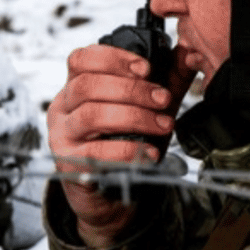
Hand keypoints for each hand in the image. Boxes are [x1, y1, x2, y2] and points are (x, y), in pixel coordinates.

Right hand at [46, 44, 189, 247]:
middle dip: (132, 90)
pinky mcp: (68, 164)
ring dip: (133, 117)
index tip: (146, 68)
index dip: (112, 58)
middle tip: (163, 99)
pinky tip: (150, 153)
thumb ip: (164, 82)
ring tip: (162, 124)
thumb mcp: (144, 109)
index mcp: (75, 87)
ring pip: (91, 116)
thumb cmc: (123, 144)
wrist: (109, 194)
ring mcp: (61, 136)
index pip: (81, 60)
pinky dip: (127, 151)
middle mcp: (62, 109)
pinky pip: (96, 153)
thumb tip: (187, 55)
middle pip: (88, 86)